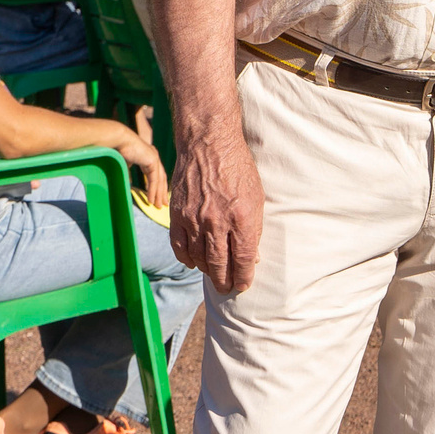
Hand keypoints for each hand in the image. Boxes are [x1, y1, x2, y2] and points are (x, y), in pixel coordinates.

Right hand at [118, 133, 169, 209]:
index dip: (158, 186)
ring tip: (158, 206)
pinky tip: (152, 200)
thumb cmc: (116, 148)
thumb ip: (129, 170)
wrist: (117, 139)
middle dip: (162, 192)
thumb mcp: (125, 162)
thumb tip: (128, 180)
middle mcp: (153, 156)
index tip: (158, 196)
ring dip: (159, 194)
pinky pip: (154, 180)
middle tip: (163, 204)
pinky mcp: (152, 160)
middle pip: (161, 178)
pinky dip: (153, 191)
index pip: (156, 174)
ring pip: (160, 180)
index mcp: (148, 156)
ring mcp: (154, 158)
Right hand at [173, 124, 263, 291]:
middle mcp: (217, 222)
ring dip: (207, 271)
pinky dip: (187, 258)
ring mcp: (194, 219)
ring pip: (199, 258)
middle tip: (227, 289)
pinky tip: (194, 262)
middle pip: (220, 264)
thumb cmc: (238, 168)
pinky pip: (180, 246)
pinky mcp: (177, 214)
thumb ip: (254, 228)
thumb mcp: (257, 197)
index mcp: (242, 218)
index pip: (244, 259)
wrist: (208, 144)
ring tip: (214, 275)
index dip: (244, 276)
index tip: (244, 285)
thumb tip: (252, 256)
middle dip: (225, 281)